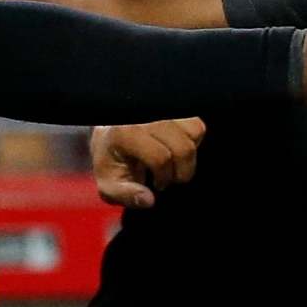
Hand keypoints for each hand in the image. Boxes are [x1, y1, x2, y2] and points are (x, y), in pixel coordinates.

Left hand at [91, 118, 205, 209]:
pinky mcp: (175, 106)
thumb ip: (126, 196)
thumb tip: (149, 200)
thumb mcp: (109, 184)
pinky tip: (176, 147)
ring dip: (188, 155)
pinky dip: (193, 140)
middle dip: (181, 171)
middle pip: (183, 148)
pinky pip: (198, 125)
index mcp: (127, 133)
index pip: (161, 158)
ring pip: (195, 132)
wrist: (110, 133)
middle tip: (168, 177)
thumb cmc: (112, 160)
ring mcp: (163, 108)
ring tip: (173, 161)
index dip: (163, 177)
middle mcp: (146, 115)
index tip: (157, 184)